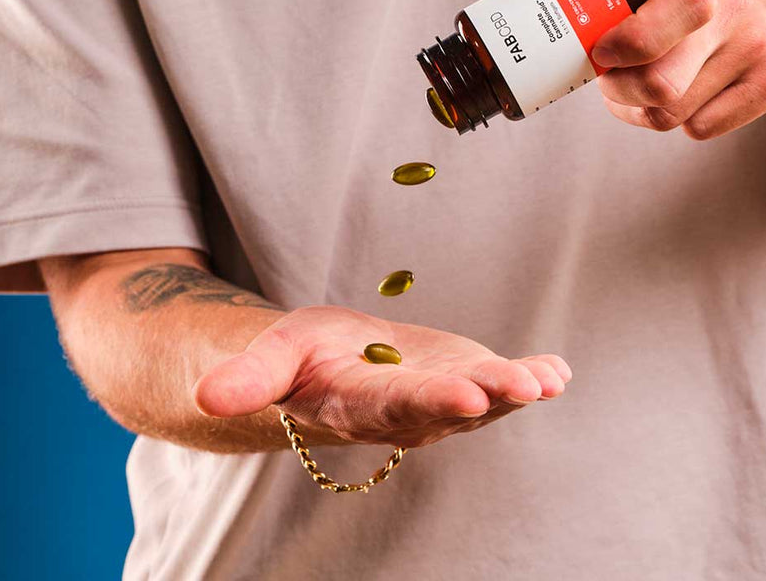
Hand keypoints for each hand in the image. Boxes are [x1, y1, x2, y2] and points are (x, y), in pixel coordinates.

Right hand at [192, 305, 571, 448]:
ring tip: (547, 378)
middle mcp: (408, 413)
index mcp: (360, 405)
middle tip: (522, 386)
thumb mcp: (273, 354)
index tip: (466, 396)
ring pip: (485, 400)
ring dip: (518, 389)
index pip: (398, 407)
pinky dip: (534, 376)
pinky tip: (559, 370)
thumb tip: (206, 398)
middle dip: (489, 397)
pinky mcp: (466, 382)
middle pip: (451, 408)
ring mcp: (443, 401)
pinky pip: (502, 383)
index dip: (432, 403)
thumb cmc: (301, 357)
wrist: (331, 365)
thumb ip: (247, 379)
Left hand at [506, 0, 765, 138]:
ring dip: (641, 107)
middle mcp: (739, 10)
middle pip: (660, 87)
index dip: (622, 50)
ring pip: (675, 115)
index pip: (660, 27)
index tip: (600, 50)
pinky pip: (702, 129)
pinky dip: (677, 118)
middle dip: (619, 90)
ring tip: (636, 78)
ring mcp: (763, 51)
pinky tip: (676, 87)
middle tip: (609, 72)